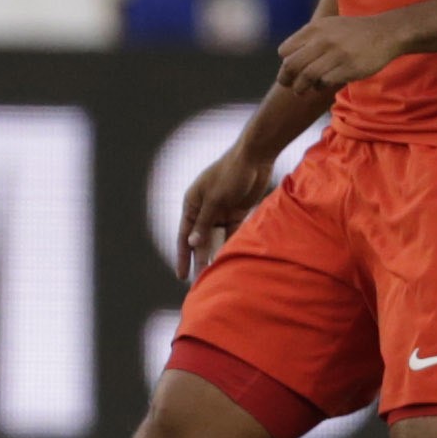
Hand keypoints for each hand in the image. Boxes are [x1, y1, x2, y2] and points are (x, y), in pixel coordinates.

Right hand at [174, 145, 275, 281]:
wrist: (255, 157)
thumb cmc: (230, 173)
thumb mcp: (214, 199)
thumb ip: (204, 222)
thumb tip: (192, 243)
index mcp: (191, 203)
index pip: (184, 235)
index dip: (183, 256)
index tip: (181, 276)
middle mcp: (203, 209)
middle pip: (199, 239)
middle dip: (199, 259)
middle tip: (199, 281)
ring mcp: (220, 211)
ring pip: (216, 238)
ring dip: (215, 253)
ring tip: (215, 273)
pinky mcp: (236, 211)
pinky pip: (232, 232)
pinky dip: (231, 244)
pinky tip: (231, 258)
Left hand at [274, 10, 406, 95]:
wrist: (386, 32)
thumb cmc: (352, 32)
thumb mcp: (328, 26)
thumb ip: (308, 38)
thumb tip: (286, 58)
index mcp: (315, 28)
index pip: (285, 50)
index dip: (285, 62)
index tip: (290, 68)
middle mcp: (323, 40)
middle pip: (292, 65)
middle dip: (285, 79)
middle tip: (287, 85)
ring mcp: (337, 54)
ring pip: (306, 76)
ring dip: (300, 87)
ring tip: (300, 90)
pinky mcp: (349, 68)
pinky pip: (325, 82)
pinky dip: (320, 86)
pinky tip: (322, 85)